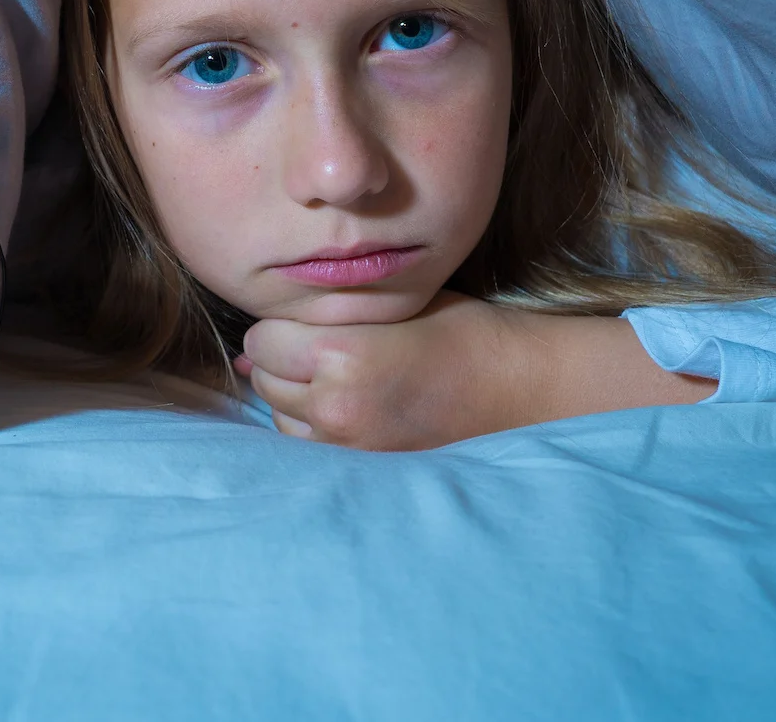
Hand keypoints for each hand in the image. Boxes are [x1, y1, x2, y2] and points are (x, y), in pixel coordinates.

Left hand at [238, 291, 710, 450]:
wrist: (521, 388)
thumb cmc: (462, 331)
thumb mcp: (393, 304)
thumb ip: (326, 316)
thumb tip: (254, 349)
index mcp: (342, 354)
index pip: (262, 342)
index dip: (280, 327)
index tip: (306, 323)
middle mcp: (336, 405)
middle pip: (265, 380)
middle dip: (283, 362)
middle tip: (324, 350)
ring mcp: (348, 446)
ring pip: (281, 417)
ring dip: (296, 398)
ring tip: (341, 379)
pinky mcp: (364, 471)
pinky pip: (309, 447)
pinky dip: (316, 427)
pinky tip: (352, 408)